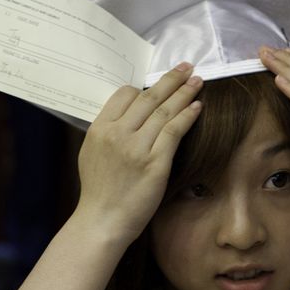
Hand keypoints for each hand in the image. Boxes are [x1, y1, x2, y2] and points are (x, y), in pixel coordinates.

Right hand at [72, 64, 202, 244]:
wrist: (102, 221)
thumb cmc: (99, 192)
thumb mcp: (93, 154)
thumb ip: (109, 132)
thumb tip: (129, 116)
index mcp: (99, 129)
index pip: (124, 95)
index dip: (144, 87)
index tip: (160, 84)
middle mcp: (117, 133)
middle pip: (148, 98)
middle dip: (171, 80)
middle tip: (187, 68)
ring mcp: (136, 147)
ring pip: (164, 110)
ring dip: (184, 92)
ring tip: (197, 81)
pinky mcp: (155, 162)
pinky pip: (174, 130)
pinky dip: (187, 115)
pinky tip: (197, 106)